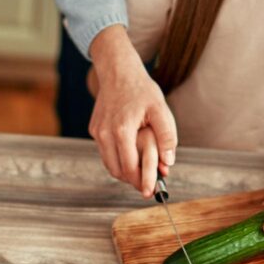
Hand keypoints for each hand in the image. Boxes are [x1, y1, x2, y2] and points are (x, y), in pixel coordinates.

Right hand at [88, 25, 176, 197]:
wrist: (118, 72)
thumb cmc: (142, 90)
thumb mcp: (161, 109)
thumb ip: (167, 136)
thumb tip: (169, 163)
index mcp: (122, 131)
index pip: (130, 168)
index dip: (141, 183)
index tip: (151, 192)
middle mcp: (105, 134)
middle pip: (117, 171)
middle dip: (132, 181)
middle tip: (147, 186)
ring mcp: (97, 132)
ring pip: (108, 164)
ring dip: (123, 173)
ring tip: (140, 175)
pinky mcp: (94, 129)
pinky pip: (105, 152)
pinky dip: (116, 159)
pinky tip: (130, 157)